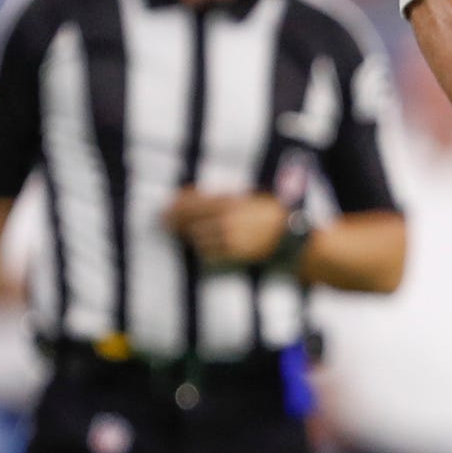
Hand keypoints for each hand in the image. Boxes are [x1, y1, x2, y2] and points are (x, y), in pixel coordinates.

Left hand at [165, 189, 291, 266]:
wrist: (288, 235)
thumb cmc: (269, 214)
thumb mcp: (246, 198)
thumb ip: (223, 199)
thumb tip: (197, 198)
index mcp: (229, 201)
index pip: (194, 202)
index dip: (177, 205)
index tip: (166, 206)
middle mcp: (225, 218)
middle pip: (190, 220)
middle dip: (174, 221)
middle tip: (163, 222)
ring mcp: (228, 237)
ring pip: (197, 238)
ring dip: (190, 235)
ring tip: (182, 234)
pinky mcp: (233, 254)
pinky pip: (209, 254)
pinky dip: (203, 250)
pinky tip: (202, 248)